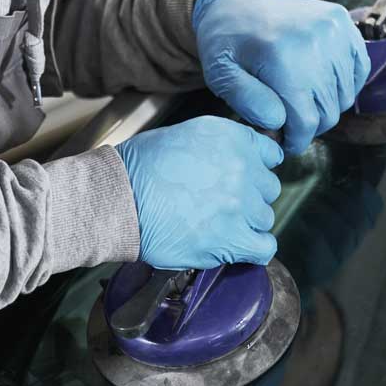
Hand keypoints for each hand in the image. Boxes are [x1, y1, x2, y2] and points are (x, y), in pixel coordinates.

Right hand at [115, 116, 282, 270]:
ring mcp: (239, 204)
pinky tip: (235, 246)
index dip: (255, 169)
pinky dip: (253, 249)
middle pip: (268, 189)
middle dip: (248, 197)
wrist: (116, 199)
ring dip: (245, 223)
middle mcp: (241, 167)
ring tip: (215, 225)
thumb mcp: (183, 136)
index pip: (269, 154)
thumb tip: (232, 161)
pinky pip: (264, 248)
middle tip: (219, 204)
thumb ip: (218, 146)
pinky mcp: (231, 238)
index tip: (245, 179)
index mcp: (230, 137)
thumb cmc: (137, 169)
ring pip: (264, 218)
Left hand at [192, 0, 370, 154]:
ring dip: (326, 107)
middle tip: (289, 122)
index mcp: (282, 58)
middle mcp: (314, 42)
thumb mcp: (220, 74)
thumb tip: (278, 121)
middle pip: (328, 111)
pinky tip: (320, 84)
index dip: (297, 140)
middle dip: (309, 126)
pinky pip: (358, 70)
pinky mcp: (342, 22)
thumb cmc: (226, 41)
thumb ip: (247, 101)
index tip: (285, 143)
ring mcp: (333, 30)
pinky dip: (344, 85)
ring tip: (300, 102)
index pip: (306, 121)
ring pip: (345, 95)